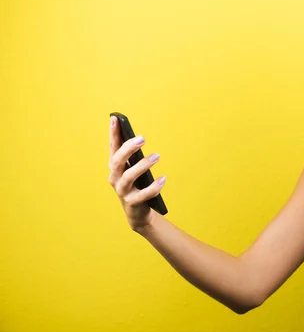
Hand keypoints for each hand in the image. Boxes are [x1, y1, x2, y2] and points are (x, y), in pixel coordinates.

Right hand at [108, 116, 165, 231]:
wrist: (138, 212)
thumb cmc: (137, 185)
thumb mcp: (135, 169)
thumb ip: (134, 156)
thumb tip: (139, 139)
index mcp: (115, 167)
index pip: (113, 148)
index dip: (113, 133)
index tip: (115, 118)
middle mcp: (115, 178)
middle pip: (117, 161)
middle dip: (128, 149)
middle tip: (142, 138)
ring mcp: (122, 191)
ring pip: (128, 177)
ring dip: (142, 165)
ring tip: (157, 156)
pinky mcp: (132, 203)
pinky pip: (143, 194)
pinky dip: (154, 187)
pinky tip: (163, 179)